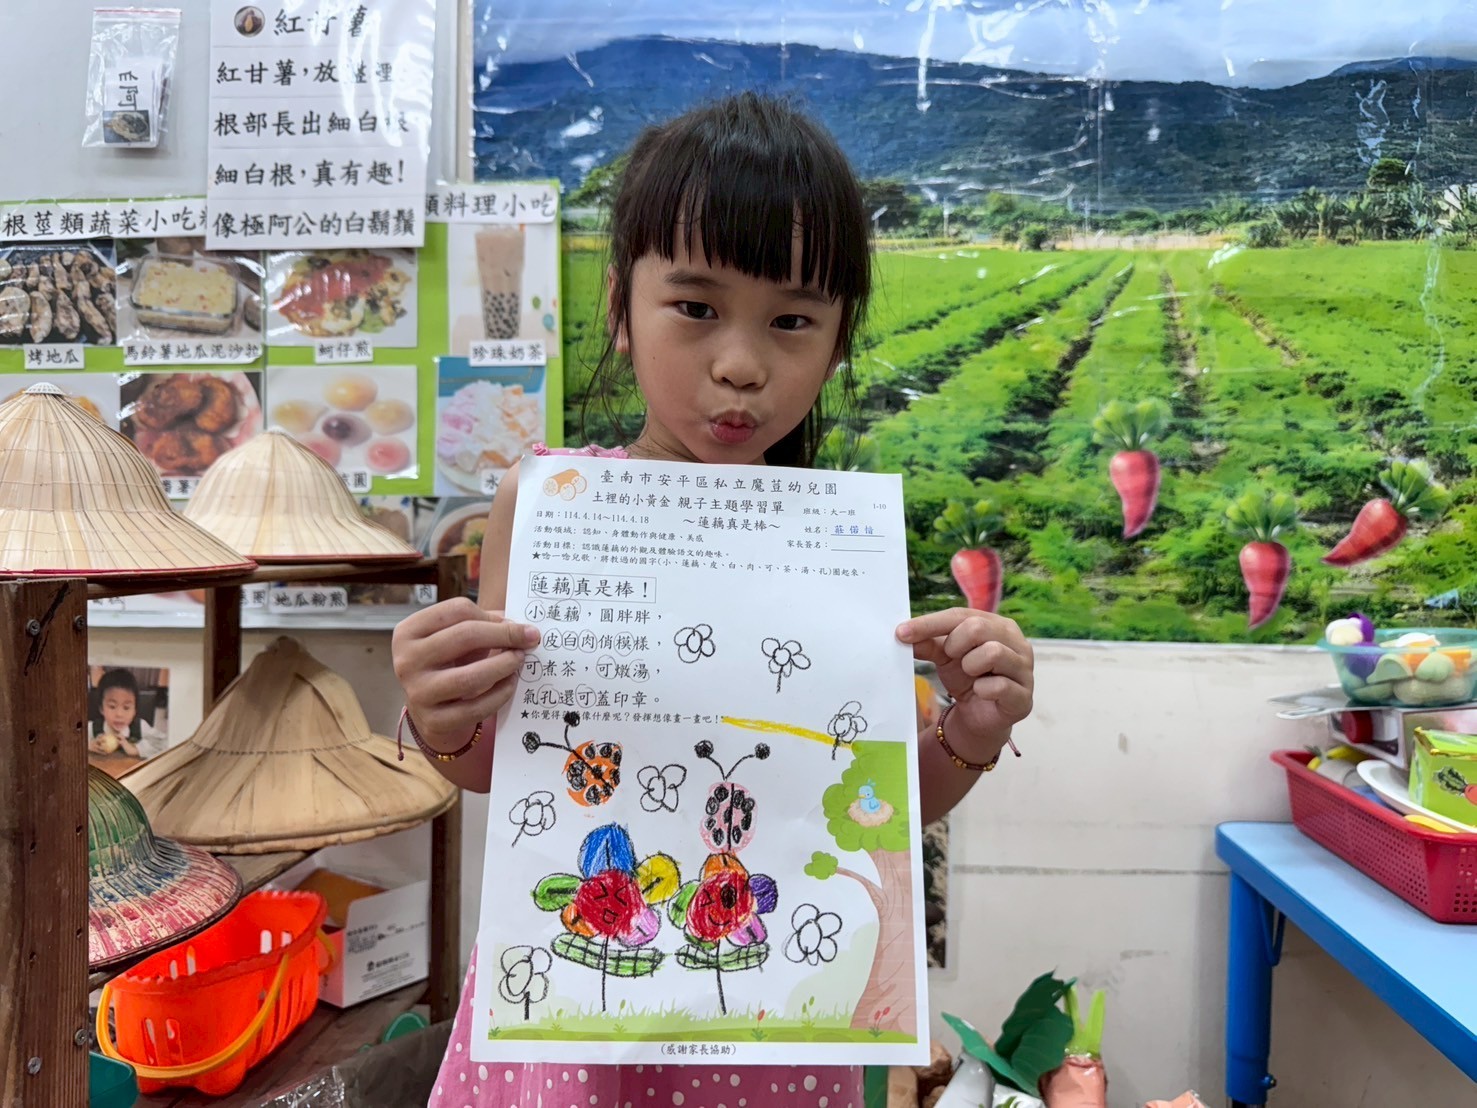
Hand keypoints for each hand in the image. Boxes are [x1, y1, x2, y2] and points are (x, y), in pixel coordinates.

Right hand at [391, 598, 539, 744]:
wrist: (429, 708)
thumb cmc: (447, 662)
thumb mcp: (454, 637)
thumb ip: (482, 624)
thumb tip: (520, 627)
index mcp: (408, 632)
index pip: (457, 610)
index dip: (492, 616)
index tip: (516, 624)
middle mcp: (407, 661)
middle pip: (464, 636)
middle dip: (504, 635)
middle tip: (530, 638)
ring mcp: (418, 693)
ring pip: (470, 676)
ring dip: (504, 665)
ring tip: (519, 660)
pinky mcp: (434, 721)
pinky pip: (476, 708)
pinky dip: (500, 694)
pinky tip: (510, 684)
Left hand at [897, 608, 1033, 755]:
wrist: (980, 717)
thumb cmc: (967, 678)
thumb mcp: (944, 657)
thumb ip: (927, 642)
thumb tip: (903, 634)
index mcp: (997, 625)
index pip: (960, 615)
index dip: (929, 623)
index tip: (901, 633)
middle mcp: (1016, 642)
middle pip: (977, 628)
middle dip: (955, 645)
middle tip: (952, 659)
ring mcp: (1024, 670)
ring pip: (992, 652)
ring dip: (970, 666)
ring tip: (970, 675)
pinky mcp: (1024, 697)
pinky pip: (999, 686)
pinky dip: (982, 689)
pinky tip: (980, 692)